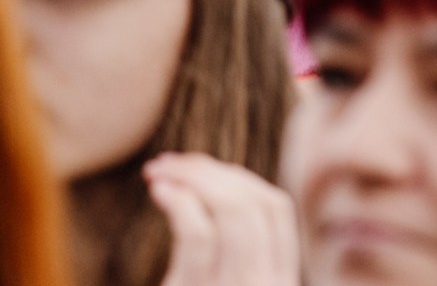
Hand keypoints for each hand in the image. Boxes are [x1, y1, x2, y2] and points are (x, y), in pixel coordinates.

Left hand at [145, 154, 300, 285]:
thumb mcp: (225, 278)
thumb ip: (230, 241)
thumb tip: (204, 173)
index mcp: (279, 277)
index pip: (277, 208)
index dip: (240, 177)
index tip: (200, 169)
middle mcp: (269, 284)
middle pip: (253, 201)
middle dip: (208, 171)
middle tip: (168, 162)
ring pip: (232, 210)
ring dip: (191, 177)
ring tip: (157, 172)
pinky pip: (198, 235)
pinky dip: (179, 201)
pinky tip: (158, 190)